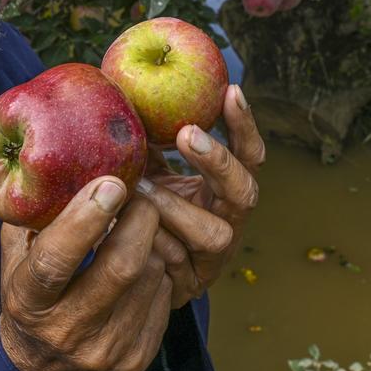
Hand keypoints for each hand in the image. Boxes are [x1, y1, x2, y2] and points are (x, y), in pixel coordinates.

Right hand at [0, 177, 172, 370]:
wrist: (45, 366)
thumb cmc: (31, 295)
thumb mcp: (17, 256)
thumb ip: (34, 216)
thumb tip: (60, 165)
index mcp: (28, 300)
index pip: (56, 259)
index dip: (84, 219)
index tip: (109, 183)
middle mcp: (67, 330)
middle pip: (122, 266)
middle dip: (140, 219)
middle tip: (139, 193)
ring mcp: (107, 348)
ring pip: (152, 273)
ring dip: (150, 242)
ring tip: (134, 231)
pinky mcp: (138, 356)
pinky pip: (165, 293)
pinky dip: (159, 269)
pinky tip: (141, 265)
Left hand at [137, 84, 264, 306]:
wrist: (123, 271)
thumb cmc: (139, 205)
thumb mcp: (145, 166)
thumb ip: (145, 137)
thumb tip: (124, 86)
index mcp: (225, 187)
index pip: (247, 153)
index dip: (243, 125)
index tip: (229, 90)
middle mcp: (228, 219)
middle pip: (246, 192)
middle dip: (218, 161)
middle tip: (185, 132)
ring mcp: (214, 256)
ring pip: (216, 234)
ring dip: (177, 207)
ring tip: (142, 188)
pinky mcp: (191, 284)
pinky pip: (180, 263)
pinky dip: (156, 242)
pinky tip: (129, 228)